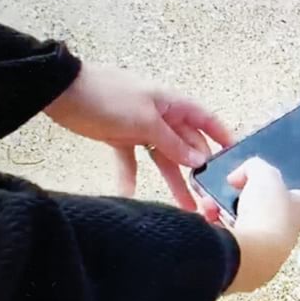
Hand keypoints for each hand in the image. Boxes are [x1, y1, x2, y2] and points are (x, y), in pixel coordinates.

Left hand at [45, 63, 232, 208]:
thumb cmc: (110, 98)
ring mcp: (141, 128)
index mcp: (172, 105)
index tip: (235, 156)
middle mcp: (161, 117)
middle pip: (186, 145)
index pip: (205, 120)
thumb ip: (173, 143)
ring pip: (163, 158)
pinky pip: (131, 161)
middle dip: (196, 170)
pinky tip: (129, 195)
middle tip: (206, 197)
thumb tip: (199, 160)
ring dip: (172, 181)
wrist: (64, 92)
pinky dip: (130, 177)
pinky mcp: (120, 138)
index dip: (222, 136)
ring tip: (184, 208)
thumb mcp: (146, 122)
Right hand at [224, 158, 299, 292]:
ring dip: (227, 213)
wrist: (248, 256)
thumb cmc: (268, 216)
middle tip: (237, 189)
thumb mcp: (264, 175)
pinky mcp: (243, 262)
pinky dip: (215, 227)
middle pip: (275, 212)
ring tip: (211, 204)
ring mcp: (265, 250)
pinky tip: (206, 218)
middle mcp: (286, 232)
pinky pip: (227, 239)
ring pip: (246, 225)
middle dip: (253, 200)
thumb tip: (240, 177)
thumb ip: (255, 167)